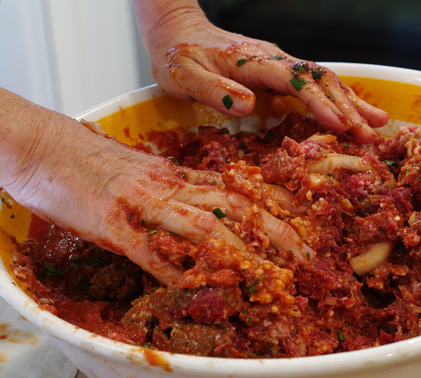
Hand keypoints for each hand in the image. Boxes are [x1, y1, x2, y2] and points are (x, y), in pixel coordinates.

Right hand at [0, 89, 313, 284]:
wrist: (48, 149)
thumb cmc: (101, 166)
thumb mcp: (154, 177)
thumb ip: (186, 195)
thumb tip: (219, 216)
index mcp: (185, 177)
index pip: (244, 188)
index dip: (282, 204)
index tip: (312, 221)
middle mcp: (174, 187)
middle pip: (238, 206)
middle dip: (279, 232)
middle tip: (309, 257)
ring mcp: (146, 204)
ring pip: (205, 226)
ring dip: (241, 254)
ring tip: (270, 277)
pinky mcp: (114, 224)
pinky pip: (153, 251)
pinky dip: (180, 270)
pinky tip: (201, 286)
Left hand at [132, 0, 387, 142]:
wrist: (176, 30)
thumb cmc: (177, 56)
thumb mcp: (184, 77)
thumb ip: (215, 90)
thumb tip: (250, 105)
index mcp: (252, 61)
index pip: (294, 82)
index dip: (319, 104)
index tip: (341, 126)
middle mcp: (273, 59)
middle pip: (319, 81)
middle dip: (348, 108)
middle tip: (371, 135)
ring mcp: (278, 64)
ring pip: (323, 80)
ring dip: (351, 102)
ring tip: (379, 123)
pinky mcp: (278, 72)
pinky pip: (313, 84)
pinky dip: (337, 99)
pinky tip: (352, 112)